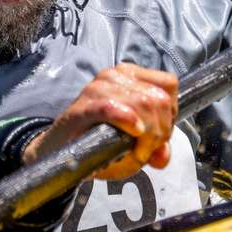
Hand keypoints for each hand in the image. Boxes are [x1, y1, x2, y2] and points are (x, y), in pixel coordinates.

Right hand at [22, 63, 178, 180]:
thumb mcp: (134, 146)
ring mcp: (98, 88)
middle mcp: (116, 75)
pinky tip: (134, 130)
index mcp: (131, 76)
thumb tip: (163, 157)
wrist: (60, 151)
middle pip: (159, 98)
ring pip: (143, 103)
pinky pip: (111, 107)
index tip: (159, 135)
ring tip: (135, 152)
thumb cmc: (98, 142)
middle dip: (160, 130)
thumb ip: (155, 148)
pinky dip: (126, 118)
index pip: (168, 85)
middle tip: (146, 150)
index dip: (171, 113)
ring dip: (146, 135)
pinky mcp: (83, 107)